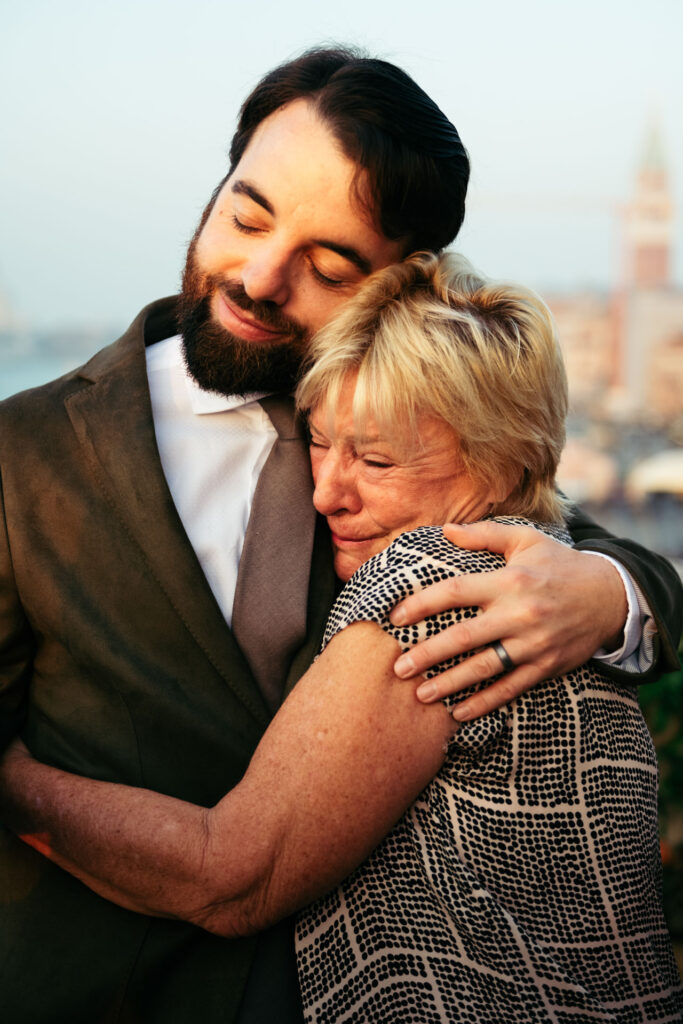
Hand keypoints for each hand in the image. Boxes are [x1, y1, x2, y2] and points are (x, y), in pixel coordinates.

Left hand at [390, 521, 627, 719]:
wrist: (610, 595)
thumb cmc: (559, 564)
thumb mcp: (525, 540)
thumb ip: (484, 536)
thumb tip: (445, 530)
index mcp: (509, 581)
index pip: (455, 592)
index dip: (422, 604)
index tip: (395, 617)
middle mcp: (519, 613)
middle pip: (464, 636)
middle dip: (428, 654)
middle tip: (398, 668)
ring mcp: (534, 643)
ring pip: (485, 668)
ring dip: (450, 683)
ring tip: (421, 694)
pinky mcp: (546, 666)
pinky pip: (511, 688)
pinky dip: (485, 702)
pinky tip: (459, 712)